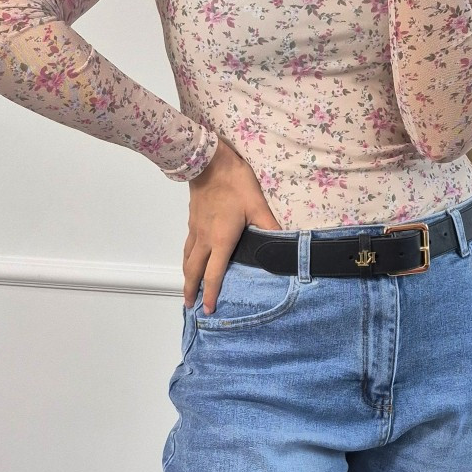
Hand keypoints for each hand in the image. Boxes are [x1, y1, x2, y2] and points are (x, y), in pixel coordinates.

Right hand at [183, 139, 282, 312]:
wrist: (208, 162)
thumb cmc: (234, 183)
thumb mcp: (257, 204)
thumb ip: (269, 226)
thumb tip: (285, 243)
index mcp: (221, 240)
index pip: (214, 275)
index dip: (211, 294)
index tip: (209, 309)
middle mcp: (204, 240)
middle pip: (194, 272)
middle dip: (191, 291)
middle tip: (190, 306)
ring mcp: (196, 230)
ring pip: (187, 259)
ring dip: (186, 277)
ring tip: (187, 288)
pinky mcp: (192, 221)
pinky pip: (187, 247)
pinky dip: (187, 259)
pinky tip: (190, 259)